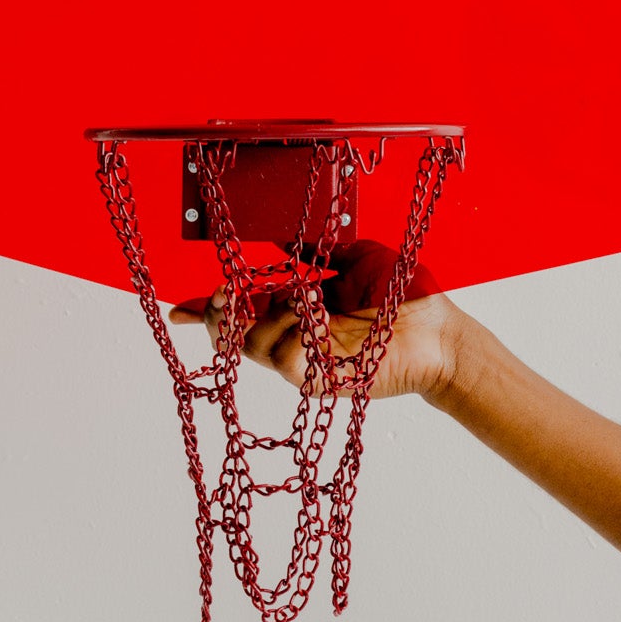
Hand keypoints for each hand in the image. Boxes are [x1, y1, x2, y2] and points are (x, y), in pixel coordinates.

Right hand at [169, 239, 468, 402]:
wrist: (440, 329)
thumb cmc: (407, 294)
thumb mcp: (355, 257)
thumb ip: (315, 250)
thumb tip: (281, 242)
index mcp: (302, 309)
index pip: (247, 310)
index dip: (210, 310)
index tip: (180, 307)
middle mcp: (299, 337)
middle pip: (237, 333)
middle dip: (220, 314)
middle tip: (224, 295)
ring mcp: (308, 361)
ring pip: (254, 346)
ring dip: (267, 317)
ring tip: (302, 300)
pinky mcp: (322, 379)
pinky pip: (285, 360)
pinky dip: (291, 335)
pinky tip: (314, 318)